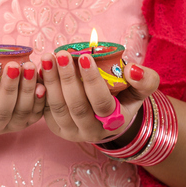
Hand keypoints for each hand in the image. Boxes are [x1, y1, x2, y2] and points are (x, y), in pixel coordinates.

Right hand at [0, 56, 45, 135]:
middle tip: (14, 66)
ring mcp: (11, 125)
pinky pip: (37, 113)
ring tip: (30, 67)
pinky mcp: (28, 120)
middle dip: (9, 89)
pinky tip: (43, 82)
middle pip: (1, 112)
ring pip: (21, 113)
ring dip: (27, 90)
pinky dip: (41, 99)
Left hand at [39, 54, 158, 142]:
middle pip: (76, 106)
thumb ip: (145, 80)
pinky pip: (45, 108)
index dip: (93, 81)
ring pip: (58, 108)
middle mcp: (92, 132)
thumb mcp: (141, 89)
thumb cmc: (124, 96)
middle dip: (67, 78)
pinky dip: (41, 88)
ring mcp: (72, 132)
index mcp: (115, 122)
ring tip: (48, 58)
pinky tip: (40, 69)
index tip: (85, 56)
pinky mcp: (56, 127)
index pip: (102, 104)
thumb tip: (132, 70)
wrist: (108, 115)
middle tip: (61, 54)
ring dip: (51, 81)